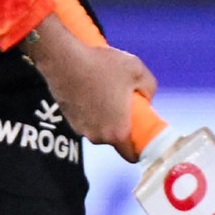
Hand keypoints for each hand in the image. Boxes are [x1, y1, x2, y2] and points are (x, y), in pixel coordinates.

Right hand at [21, 16, 157, 160]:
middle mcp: (97, 136)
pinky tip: (93, 89)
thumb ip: (149, 88)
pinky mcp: (69, 119)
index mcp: (117, 132)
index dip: (140, 147)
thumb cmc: (103, 66)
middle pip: (116, 138)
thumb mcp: (137, 71)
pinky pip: (88, 120)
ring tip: (108, 91)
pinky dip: (93, 111)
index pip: (132, 155)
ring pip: (101, 128)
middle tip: (126, 103)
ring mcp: (81, 129)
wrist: (64, 60)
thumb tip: (147, 97)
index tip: (144, 133)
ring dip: (107, 116)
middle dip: (123, 124)